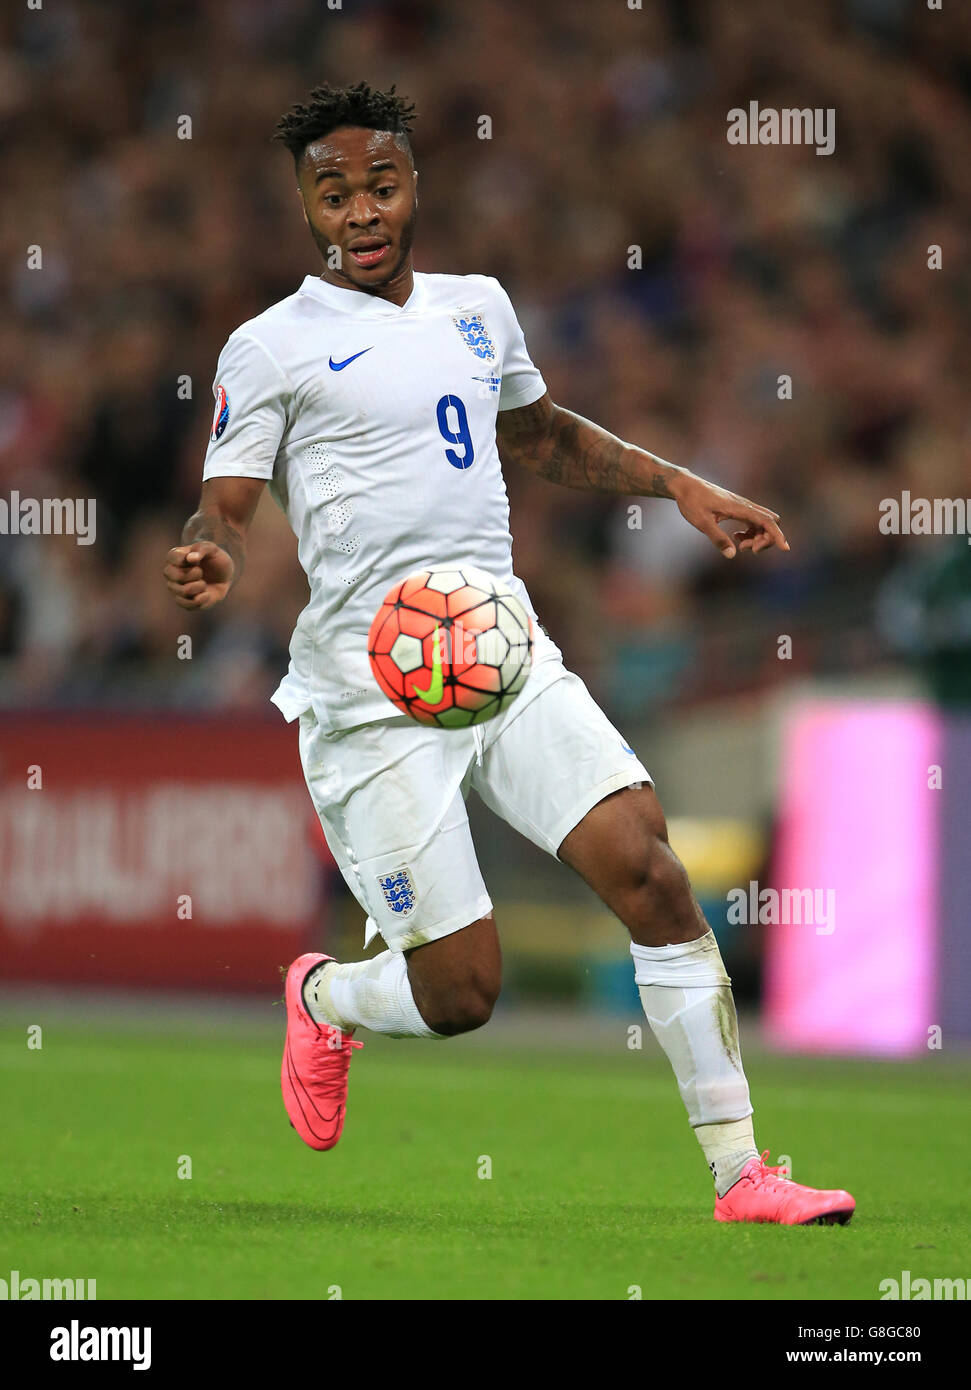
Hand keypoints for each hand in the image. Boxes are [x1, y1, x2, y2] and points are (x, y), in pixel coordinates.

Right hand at [163, 540, 234, 609]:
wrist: (224, 575)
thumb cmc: (215, 559)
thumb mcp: (212, 549)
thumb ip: (201, 549)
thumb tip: (190, 558)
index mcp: (175, 557)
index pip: (172, 557)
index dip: (186, 559)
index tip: (196, 559)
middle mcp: (171, 573)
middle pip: (174, 576)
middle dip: (193, 574)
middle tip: (200, 572)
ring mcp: (176, 589)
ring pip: (182, 592)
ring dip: (198, 587)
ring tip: (204, 583)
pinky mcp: (185, 602)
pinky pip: (188, 605)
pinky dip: (201, 600)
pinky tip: (207, 594)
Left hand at [668, 474, 789, 558]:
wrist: (685, 485)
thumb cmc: (691, 501)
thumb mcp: (702, 522)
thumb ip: (717, 538)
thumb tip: (732, 555)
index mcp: (739, 508)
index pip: (766, 521)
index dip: (777, 535)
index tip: (785, 548)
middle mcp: (745, 505)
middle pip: (770, 522)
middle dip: (765, 539)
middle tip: (744, 548)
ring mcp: (742, 506)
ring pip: (762, 522)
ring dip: (757, 537)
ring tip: (739, 545)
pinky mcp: (738, 508)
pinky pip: (753, 521)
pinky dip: (751, 532)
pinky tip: (736, 538)